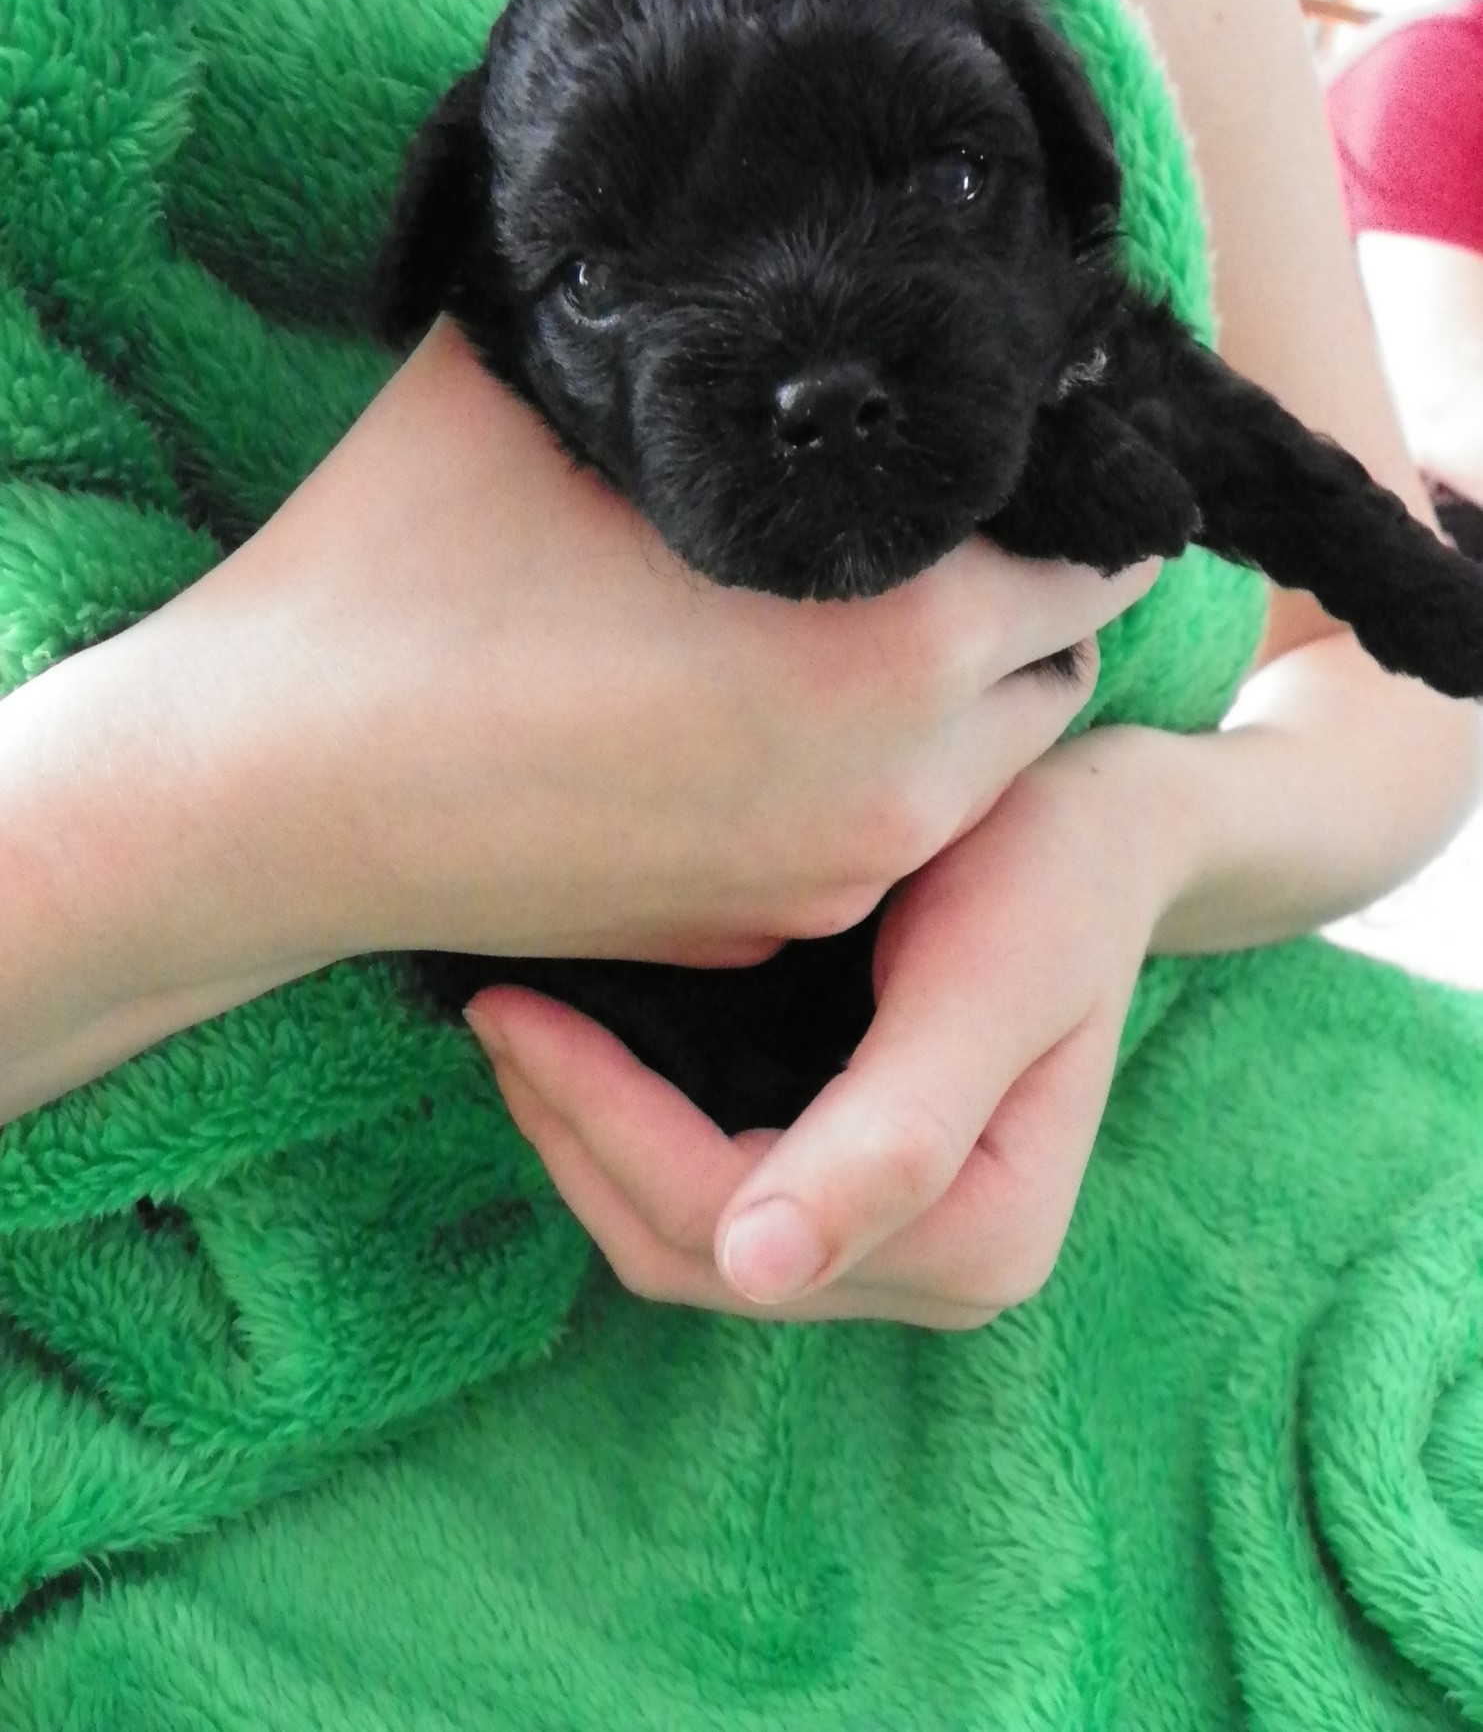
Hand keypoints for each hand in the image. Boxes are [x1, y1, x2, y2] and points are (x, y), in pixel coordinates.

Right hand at [114, 317, 1157, 972]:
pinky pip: (874, 842)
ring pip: (979, 769)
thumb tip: (753, 227)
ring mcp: (828, 883)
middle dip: (1020, 594)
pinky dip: (860, 780)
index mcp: (897, 639)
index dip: (1065, 484)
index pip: (1097, 552)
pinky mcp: (753, 937)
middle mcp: (901, 784)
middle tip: (932, 524)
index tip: (1007, 444)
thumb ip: (692, 308)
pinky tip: (752, 718)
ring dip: (954, 694)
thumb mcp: (547, 378)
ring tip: (840, 617)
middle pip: (1058, 666)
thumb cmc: (399, 571)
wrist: (263, 792)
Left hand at [465, 725, 1193, 1326]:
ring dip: (585, 1142)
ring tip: (518, 1026)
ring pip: (682, 1238)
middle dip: (575, 1137)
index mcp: (977, 1240)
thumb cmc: (1050, 875)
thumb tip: (755, 1272)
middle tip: (495, 1008)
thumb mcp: (986, 983)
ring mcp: (893, 1243)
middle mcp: (936, 1272)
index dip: (604, 1125)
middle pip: (692, 1249)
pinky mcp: (858, 1193)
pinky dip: (629, 1134)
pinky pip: (708, 1198)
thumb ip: (896, 1133)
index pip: (729, 1221)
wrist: (1102, 832)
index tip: (513, 1009)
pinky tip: (584, 1053)